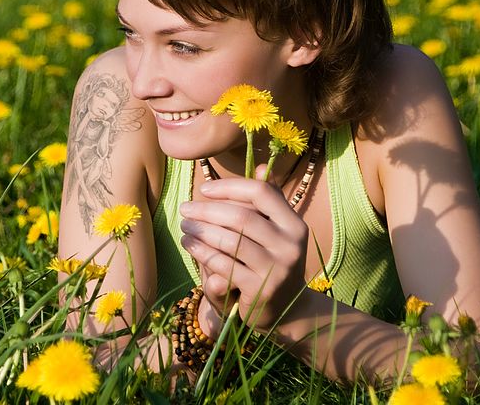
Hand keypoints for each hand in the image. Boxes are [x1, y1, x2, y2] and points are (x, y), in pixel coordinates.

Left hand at [179, 165, 308, 330]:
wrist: (287, 312)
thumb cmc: (273, 261)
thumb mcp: (277, 232)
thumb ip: (268, 201)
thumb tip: (258, 166)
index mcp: (295, 225)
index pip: (261, 193)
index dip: (229, 187)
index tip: (204, 189)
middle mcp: (290, 246)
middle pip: (242, 217)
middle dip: (207, 210)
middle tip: (185, 208)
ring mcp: (277, 270)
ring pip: (230, 242)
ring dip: (201, 232)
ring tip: (184, 227)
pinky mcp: (260, 291)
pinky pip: (224, 266)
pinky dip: (203, 254)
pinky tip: (190, 246)